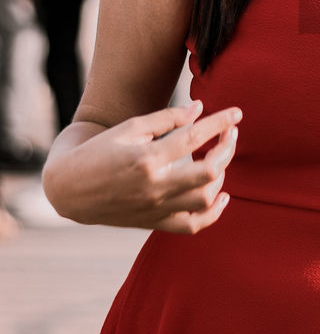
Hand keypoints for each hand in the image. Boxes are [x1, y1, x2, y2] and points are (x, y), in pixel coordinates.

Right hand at [43, 100, 242, 234]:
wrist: (70, 189)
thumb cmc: (99, 151)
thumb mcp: (129, 128)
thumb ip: (167, 118)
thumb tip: (199, 109)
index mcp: (147, 158)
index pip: (195, 137)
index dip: (220, 123)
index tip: (236, 113)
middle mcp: (155, 186)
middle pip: (210, 170)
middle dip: (227, 148)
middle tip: (231, 133)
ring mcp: (156, 208)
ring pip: (206, 198)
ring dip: (222, 175)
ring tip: (220, 157)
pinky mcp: (155, 223)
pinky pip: (194, 225)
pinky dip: (214, 212)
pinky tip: (221, 195)